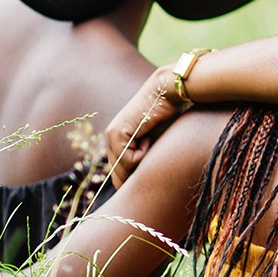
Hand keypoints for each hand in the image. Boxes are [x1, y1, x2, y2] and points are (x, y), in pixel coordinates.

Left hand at [104, 66, 187, 186]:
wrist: (166, 92)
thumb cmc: (168, 115)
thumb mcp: (155, 142)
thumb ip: (145, 158)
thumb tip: (143, 184)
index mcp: (117, 141)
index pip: (119, 173)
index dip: (132, 180)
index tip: (148, 181)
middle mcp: (109, 139)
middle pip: (118, 175)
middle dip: (135, 177)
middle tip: (153, 162)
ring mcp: (110, 136)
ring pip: (124, 169)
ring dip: (141, 162)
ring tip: (152, 143)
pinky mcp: (116, 134)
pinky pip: (128, 159)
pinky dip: (142, 154)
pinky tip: (148, 137)